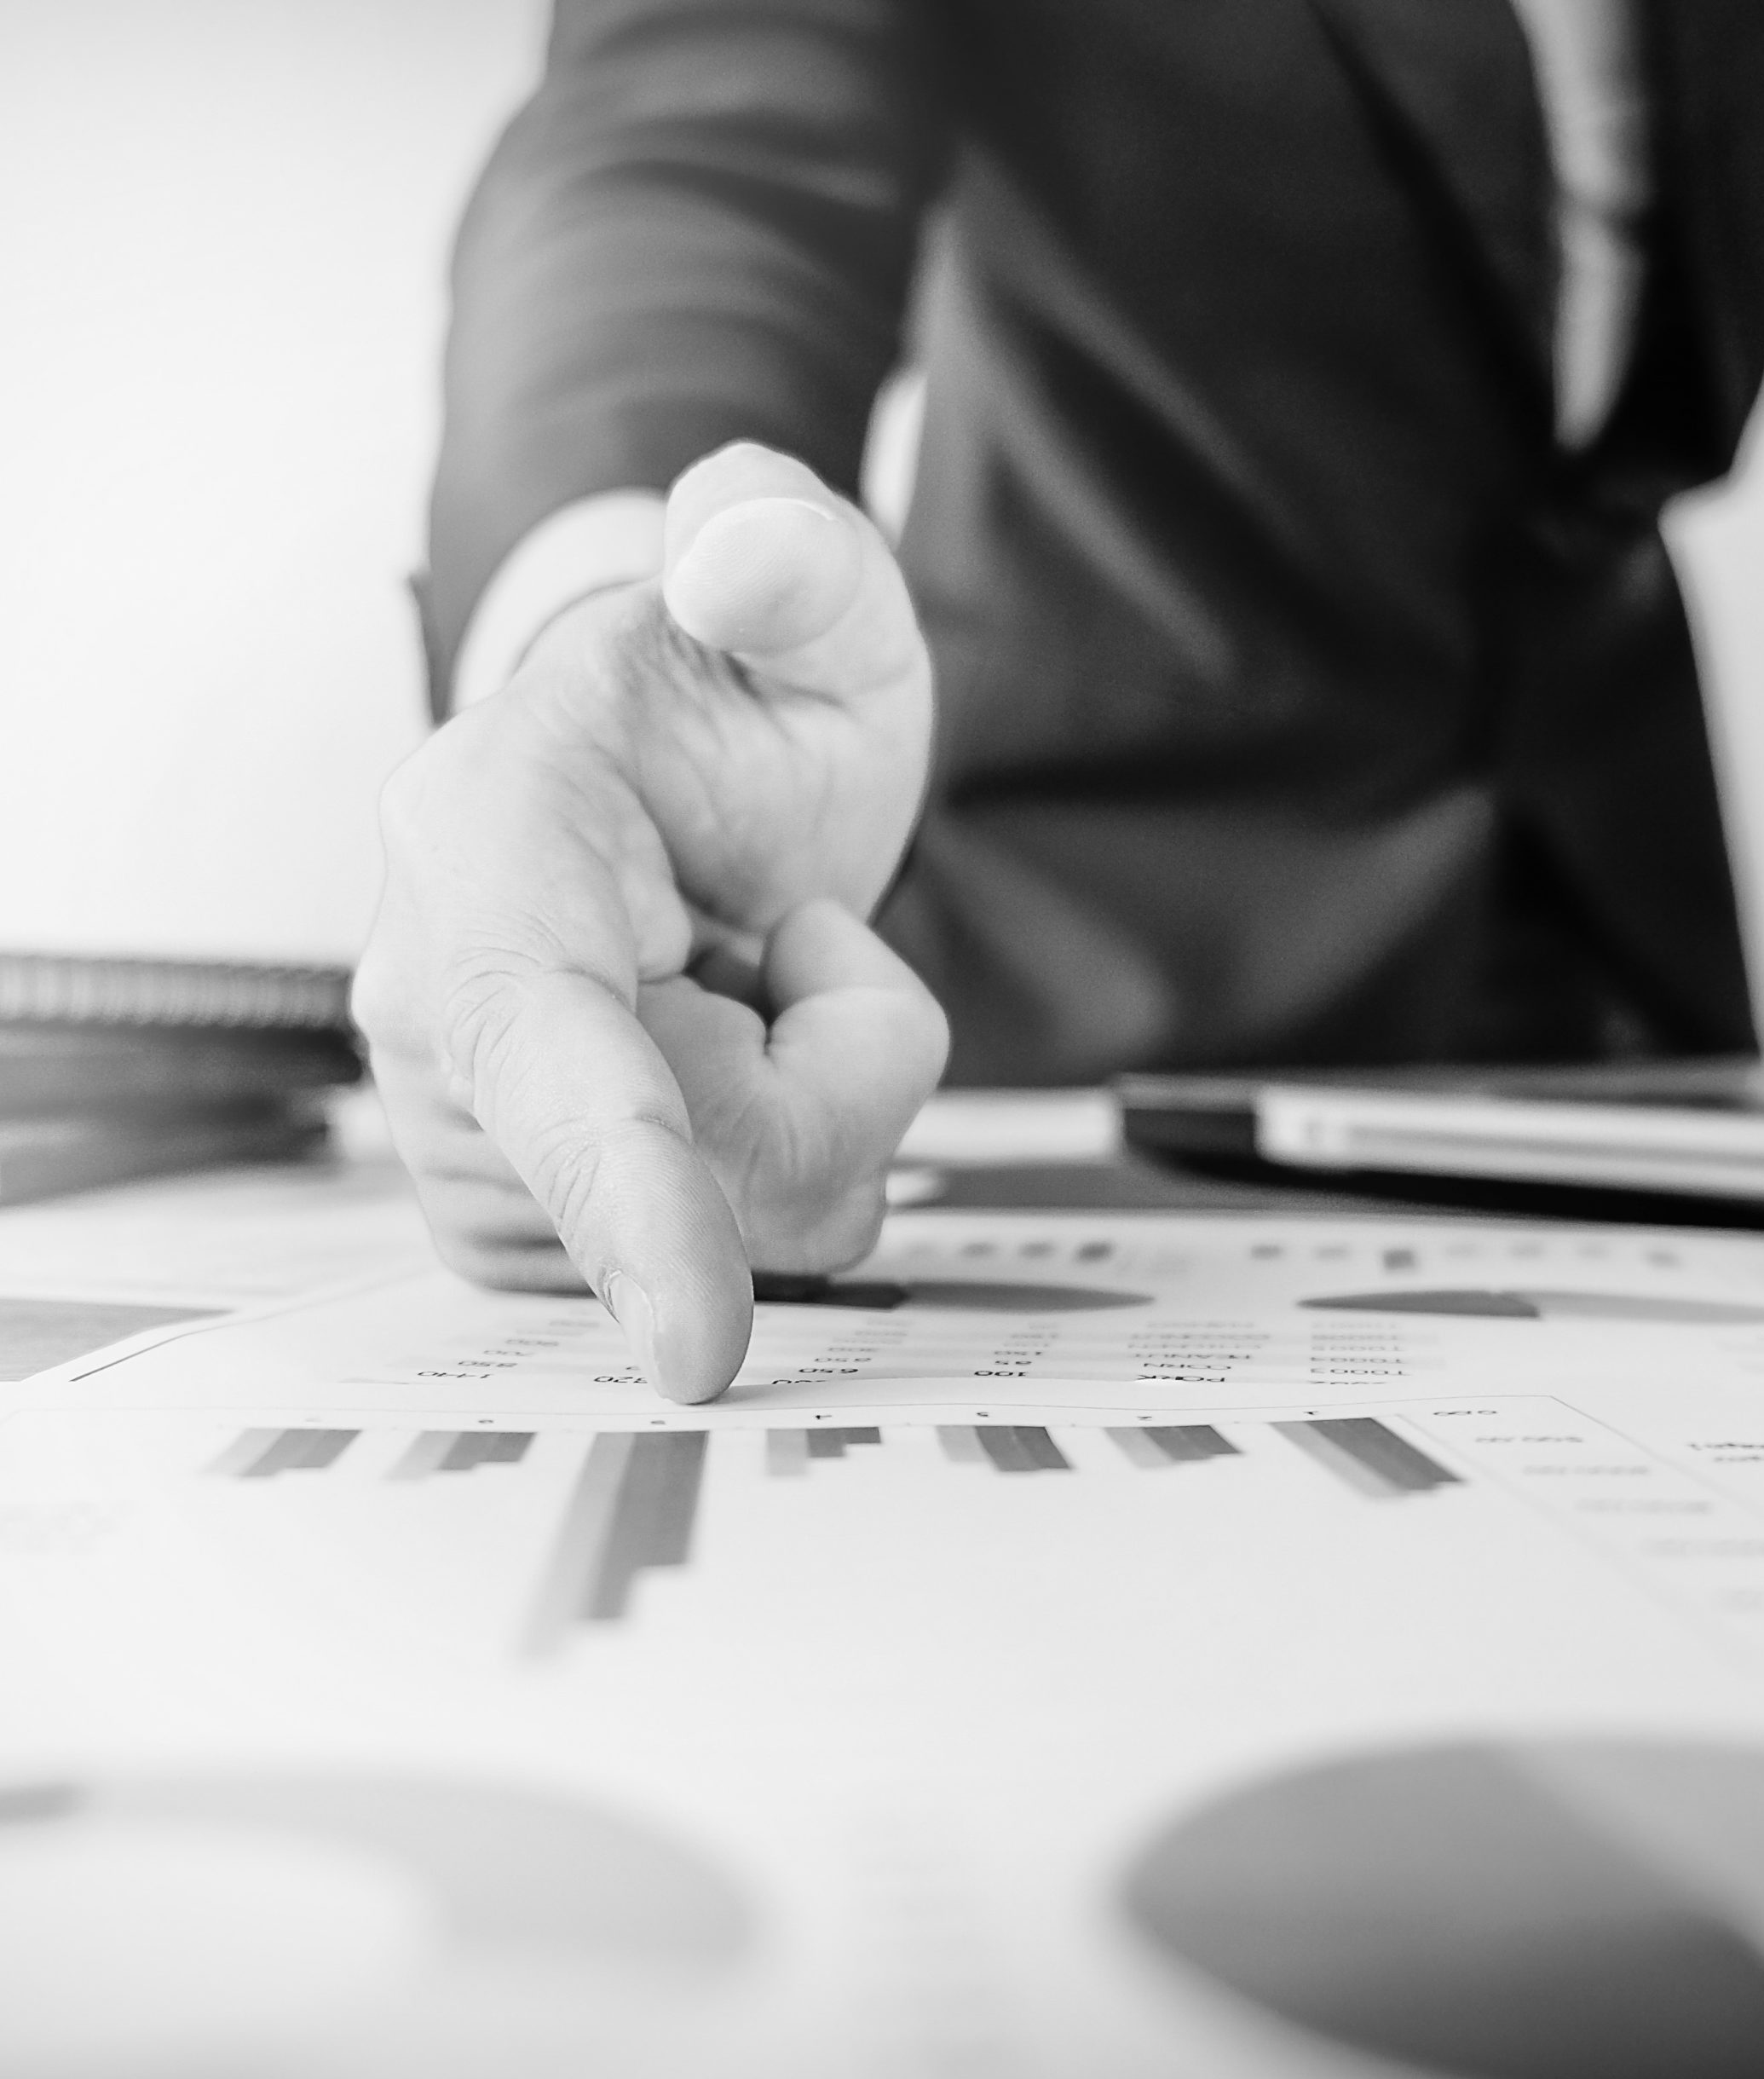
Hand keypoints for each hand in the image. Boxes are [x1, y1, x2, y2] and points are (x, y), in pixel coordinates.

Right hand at [353, 444, 947, 1402]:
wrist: (675, 786)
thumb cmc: (738, 699)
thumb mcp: (807, 593)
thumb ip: (787, 550)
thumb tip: (743, 549)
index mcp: (483, 847)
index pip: (548, 1055)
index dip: (628, 1200)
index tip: (700, 1348)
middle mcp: (437, 1010)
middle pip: (709, 1183)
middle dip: (831, 1072)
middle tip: (795, 931)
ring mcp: (468, 1131)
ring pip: (740, 1241)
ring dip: (815, 1116)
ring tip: (755, 986)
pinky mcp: (521, 1217)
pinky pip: (729, 1269)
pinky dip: (782, 1170)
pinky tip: (729, 1065)